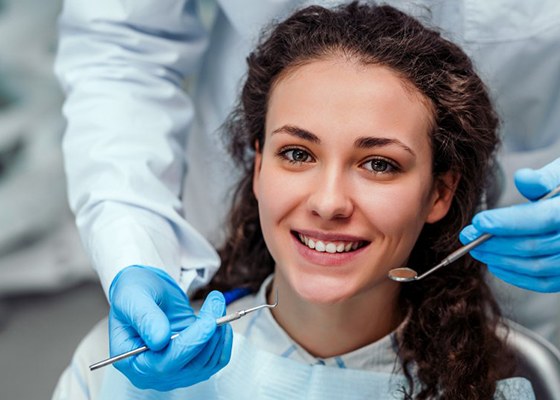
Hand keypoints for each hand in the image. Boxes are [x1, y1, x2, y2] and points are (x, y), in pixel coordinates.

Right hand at [108, 265, 231, 390]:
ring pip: (208, 361)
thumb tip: (159, 340)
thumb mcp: (132, 298)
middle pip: (192, 365)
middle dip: (209, 333)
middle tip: (215, 301)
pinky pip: (216, 359)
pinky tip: (219, 318)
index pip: (166, 363)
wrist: (145, 292)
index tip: (209, 322)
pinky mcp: (193, 361)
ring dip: (218, 332)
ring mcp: (176, 369)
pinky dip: (223, 339)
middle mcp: (155, 373)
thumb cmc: (133, 294)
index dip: (190, 343)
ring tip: (215, 302)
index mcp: (133, 362)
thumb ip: (144, 318)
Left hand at [460, 158, 559, 291]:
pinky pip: (543, 282)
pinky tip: (494, 263)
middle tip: (467, 236)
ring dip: (499, 259)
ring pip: (535, 266)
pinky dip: (515, 275)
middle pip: (532, 246)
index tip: (478, 221)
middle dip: (494, 242)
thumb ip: (541, 178)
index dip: (507, 222)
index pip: (541, 219)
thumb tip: (522, 178)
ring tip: (476, 249)